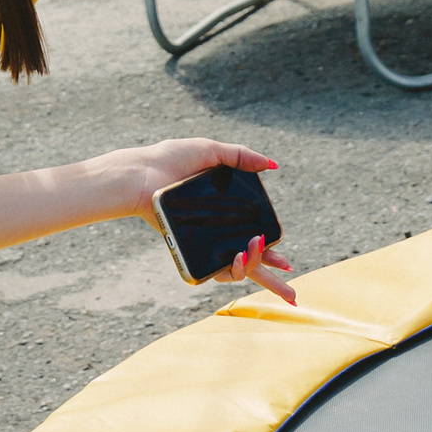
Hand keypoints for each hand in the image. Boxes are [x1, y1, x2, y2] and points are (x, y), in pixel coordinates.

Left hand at [120, 136, 294, 300]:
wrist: (144, 173)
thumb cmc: (172, 160)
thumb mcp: (211, 151)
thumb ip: (241, 157)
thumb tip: (273, 164)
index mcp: (225, 211)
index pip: (253, 236)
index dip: (271, 251)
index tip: (288, 265)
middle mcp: (216, 231)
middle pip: (249, 261)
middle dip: (272, 279)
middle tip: (287, 266)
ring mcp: (204, 243)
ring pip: (235, 270)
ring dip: (252, 265)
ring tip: (254, 247)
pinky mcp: (189, 249)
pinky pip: (212, 271)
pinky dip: (230, 270)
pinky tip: (239, 256)